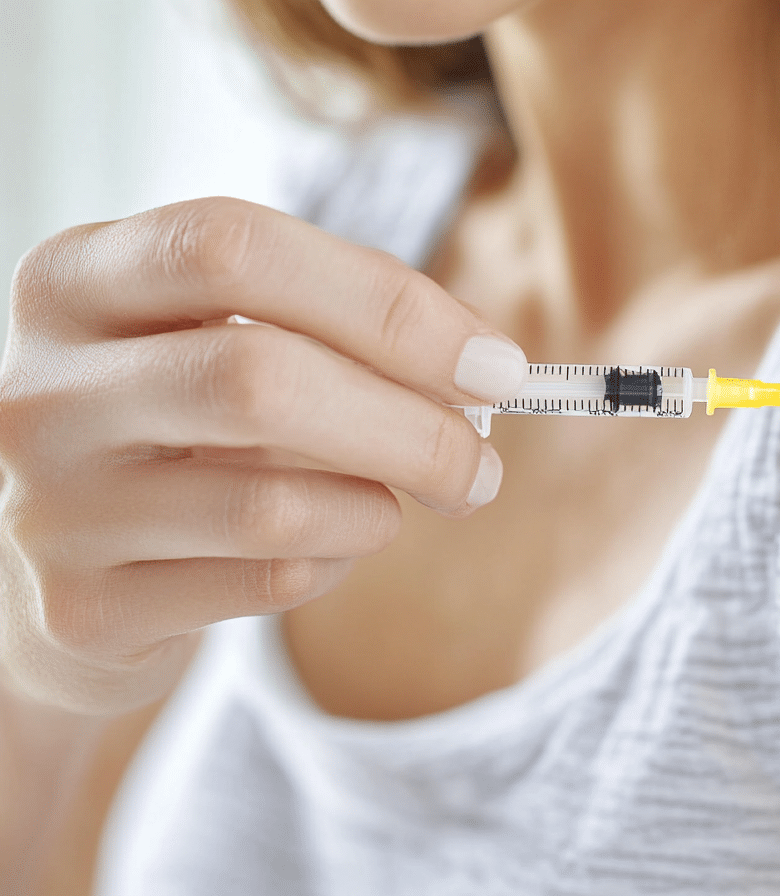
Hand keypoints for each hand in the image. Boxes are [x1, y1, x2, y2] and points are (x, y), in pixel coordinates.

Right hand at [0, 198, 525, 714]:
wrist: (66, 572)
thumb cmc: (187, 432)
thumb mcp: (229, 342)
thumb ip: (341, 329)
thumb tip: (485, 364)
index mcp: (77, 280)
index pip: (234, 250)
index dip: (386, 304)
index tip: (492, 362)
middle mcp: (39, 387)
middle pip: (259, 378)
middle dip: (411, 426)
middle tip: (483, 463)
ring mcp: (49, 505)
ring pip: (274, 503)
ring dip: (379, 507)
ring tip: (390, 505)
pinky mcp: (83, 611)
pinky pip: (269, 581)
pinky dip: (336, 563)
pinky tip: (325, 549)